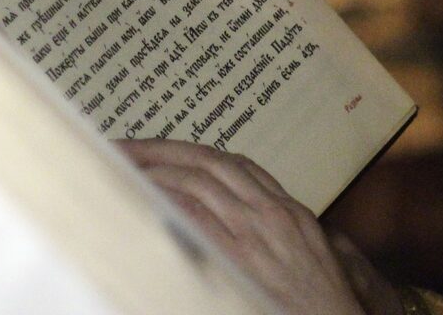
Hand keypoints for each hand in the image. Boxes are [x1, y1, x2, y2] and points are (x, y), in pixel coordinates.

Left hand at [118, 139, 398, 314]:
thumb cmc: (321, 297)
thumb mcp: (306, 250)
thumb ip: (273, 226)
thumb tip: (233, 217)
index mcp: (285, 208)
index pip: (234, 162)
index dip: (192, 151)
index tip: (161, 149)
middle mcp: (269, 211)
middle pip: (210, 161)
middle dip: (162, 149)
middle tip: (123, 146)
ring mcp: (254, 232)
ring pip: (199, 180)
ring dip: (155, 169)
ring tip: (121, 167)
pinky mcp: (239, 256)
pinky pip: (198, 216)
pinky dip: (168, 200)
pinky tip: (142, 197)